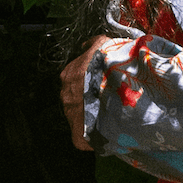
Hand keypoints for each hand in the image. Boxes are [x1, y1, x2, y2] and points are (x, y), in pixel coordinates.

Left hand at [60, 35, 112, 152]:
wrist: (116, 88)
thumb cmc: (110, 65)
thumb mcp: (104, 45)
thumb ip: (94, 44)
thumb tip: (87, 44)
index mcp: (69, 74)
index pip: (78, 78)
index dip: (93, 81)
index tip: (105, 83)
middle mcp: (65, 95)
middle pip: (78, 99)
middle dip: (92, 100)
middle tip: (110, 100)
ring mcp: (71, 116)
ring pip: (82, 117)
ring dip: (94, 117)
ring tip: (112, 116)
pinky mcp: (78, 136)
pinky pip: (85, 138)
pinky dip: (95, 136)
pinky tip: (109, 131)